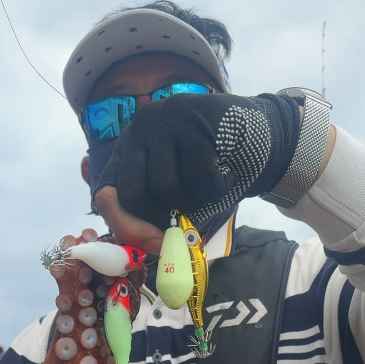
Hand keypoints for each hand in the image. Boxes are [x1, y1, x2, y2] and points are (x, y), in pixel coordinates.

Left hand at [94, 91, 300, 236]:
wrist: (257, 137)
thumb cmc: (212, 173)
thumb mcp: (179, 198)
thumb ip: (159, 220)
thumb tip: (155, 249)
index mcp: (127, 154)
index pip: (107, 192)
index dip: (124, 224)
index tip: (151, 244)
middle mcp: (139, 133)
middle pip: (134, 194)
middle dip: (158, 221)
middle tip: (183, 225)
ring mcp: (164, 120)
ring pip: (166, 187)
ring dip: (193, 202)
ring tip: (207, 188)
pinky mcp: (193, 114)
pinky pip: (197, 174)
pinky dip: (215, 188)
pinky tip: (223, 174)